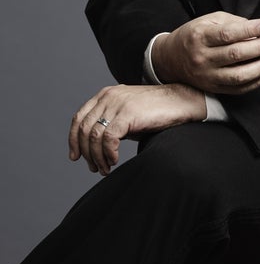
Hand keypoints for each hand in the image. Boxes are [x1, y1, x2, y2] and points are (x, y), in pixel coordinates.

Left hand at [68, 82, 205, 175]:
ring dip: (97, 157)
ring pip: (94, 136)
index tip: (75, 157)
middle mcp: (108, 96)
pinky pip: (108, 138)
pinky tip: (114, 160)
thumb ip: (111, 124)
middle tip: (94, 168)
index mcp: (105, 95)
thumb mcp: (128, 115)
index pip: (79, 118)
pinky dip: (108, 153)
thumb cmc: (156, 112)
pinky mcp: (128, 113)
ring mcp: (117, 103)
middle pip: (83, 129)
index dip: (73, 139)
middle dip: (86, 153)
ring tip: (106, 168)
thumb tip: (94, 147)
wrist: (181, 101)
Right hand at [152, 11, 259, 93]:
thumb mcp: (208, 20)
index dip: (249, 30)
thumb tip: (258, 30)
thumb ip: (233, 23)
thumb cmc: (194, 35)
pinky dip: (256, 82)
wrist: (171, 58)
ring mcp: (207, 76)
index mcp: (199, 36)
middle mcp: (202, 57)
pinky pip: (238, 89)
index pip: (227, 34)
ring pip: (238, 76)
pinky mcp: (213, 88)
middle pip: (235, 54)